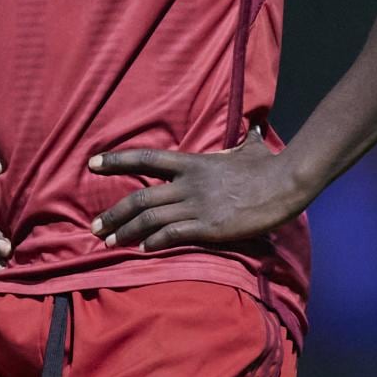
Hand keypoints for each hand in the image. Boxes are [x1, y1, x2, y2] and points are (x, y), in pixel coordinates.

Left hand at [88, 127, 310, 252]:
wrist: (284, 184)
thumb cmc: (268, 166)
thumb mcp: (251, 150)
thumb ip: (245, 140)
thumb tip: (253, 127)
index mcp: (192, 163)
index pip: (146, 158)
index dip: (117, 160)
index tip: (92, 163)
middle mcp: (188, 184)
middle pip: (140, 197)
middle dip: (114, 213)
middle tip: (95, 226)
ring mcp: (196, 206)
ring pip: (150, 219)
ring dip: (127, 233)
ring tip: (109, 243)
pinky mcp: (208, 227)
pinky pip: (172, 235)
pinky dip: (154, 242)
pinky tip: (143, 250)